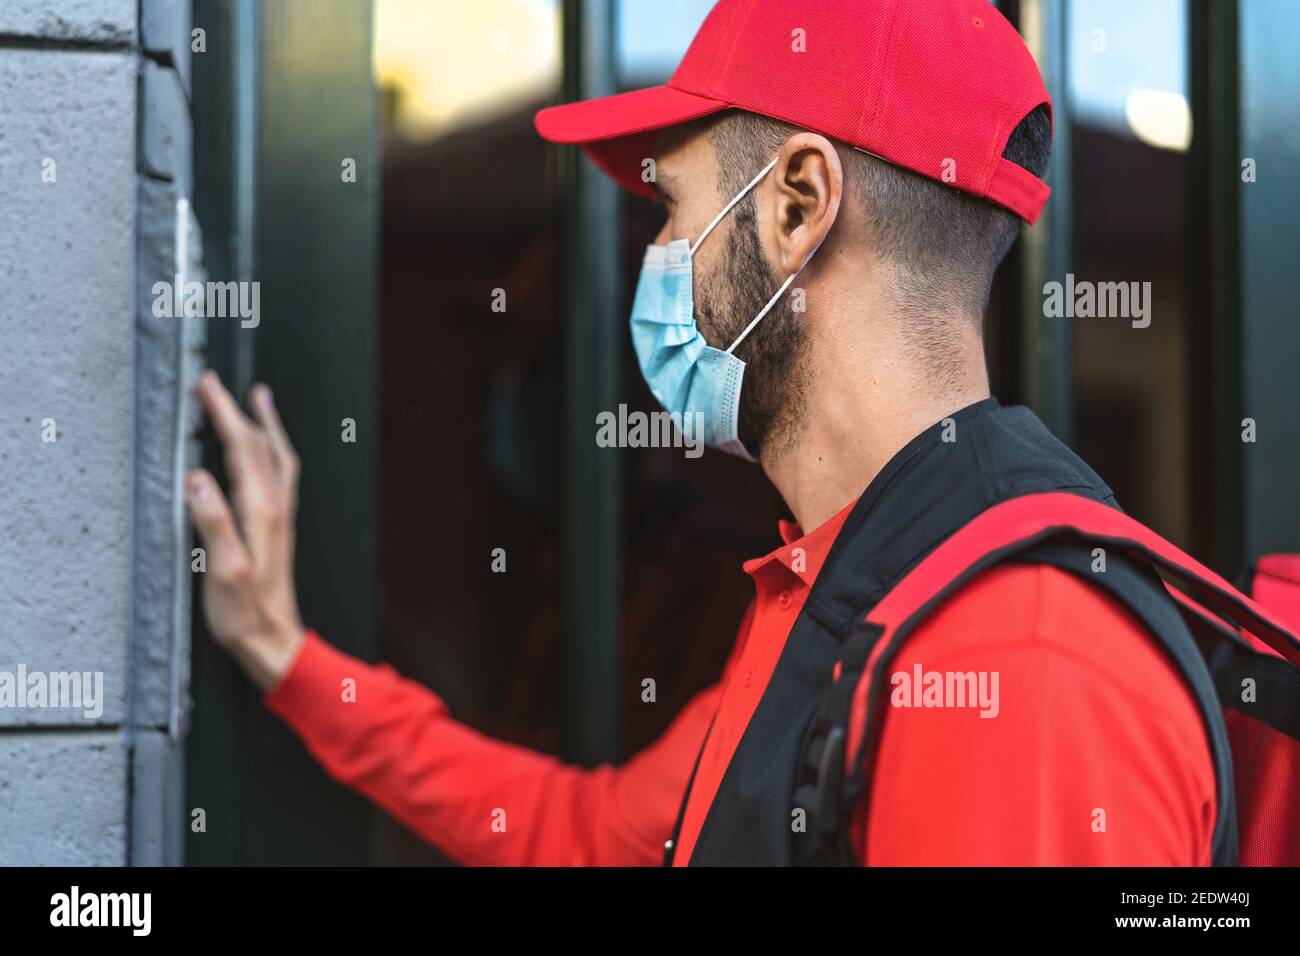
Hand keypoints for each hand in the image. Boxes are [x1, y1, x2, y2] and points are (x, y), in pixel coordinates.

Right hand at [186, 369, 304, 690]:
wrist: (275, 642)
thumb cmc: (245, 613)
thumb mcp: (223, 571)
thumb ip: (213, 523)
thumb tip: (197, 480)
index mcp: (261, 511)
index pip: (241, 449)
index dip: (223, 413)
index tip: (205, 385)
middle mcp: (276, 507)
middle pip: (259, 445)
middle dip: (236, 410)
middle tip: (213, 383)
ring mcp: (281, 516)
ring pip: (277, 457)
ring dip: (265, 425)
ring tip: (258, 399)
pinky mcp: (279, 528)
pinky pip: (280, 474)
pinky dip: (272, 451)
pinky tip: (267, 452)